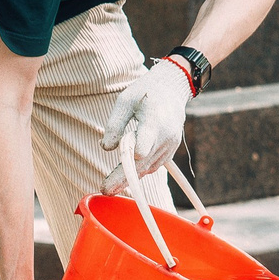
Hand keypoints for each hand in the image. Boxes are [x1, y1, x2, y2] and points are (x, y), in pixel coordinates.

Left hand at [100, 57, 193, 187]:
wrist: (172, 89)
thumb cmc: (145, 93)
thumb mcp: (125, 101)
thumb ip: (115, 125)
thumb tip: (106, 148)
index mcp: (154, 121)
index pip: (144, 146)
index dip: (132, 157)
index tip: (119, 165)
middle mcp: (166, 136)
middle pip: (143, 163)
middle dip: (124, 178)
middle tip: (106, 190)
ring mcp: (170, 145)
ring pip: (149, 167)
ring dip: (130, 177)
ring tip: (110, 186)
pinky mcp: (170, 150)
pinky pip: (154, 165)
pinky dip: (139, 170)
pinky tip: (123, 176)